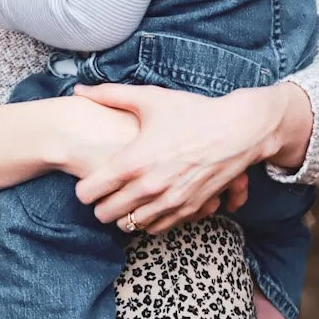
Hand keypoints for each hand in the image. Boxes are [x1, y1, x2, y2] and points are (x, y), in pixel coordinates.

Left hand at [67, 82, 300, 234]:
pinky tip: (147, 207)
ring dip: (123, 215)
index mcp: (133, 162)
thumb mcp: (150, 99)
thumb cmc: (193, 112)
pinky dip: (148, 221)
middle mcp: (149, 188)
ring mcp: (170, 202)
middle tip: (103, 193)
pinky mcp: (188, 210)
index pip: (89, 192)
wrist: (239, 130)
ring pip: (130, 225)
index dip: (83, 189)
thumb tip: (79, 90)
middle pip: (105, 214)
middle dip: (100, 205)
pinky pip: (157, 228)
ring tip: (124, 201)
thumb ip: (110, 95)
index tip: (86, 182)